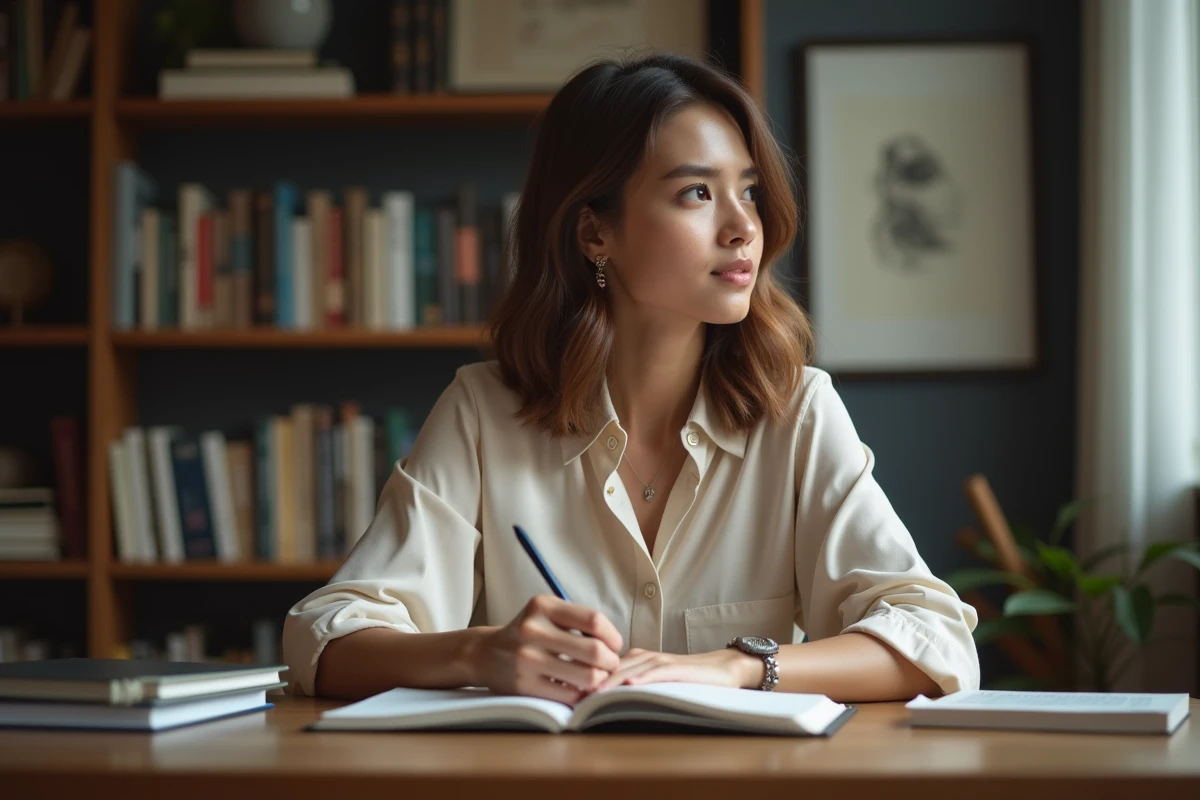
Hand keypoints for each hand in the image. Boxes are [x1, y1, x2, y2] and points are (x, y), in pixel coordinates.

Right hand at [468, 595, 623, 704]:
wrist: (485, 654)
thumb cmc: (527, 633)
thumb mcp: (546, 613)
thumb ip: (578, 620)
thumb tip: (615, 645)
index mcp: (543, 606)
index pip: (594, 620)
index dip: (612, 635)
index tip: (614, 644)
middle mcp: (533, 630)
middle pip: (595, 651)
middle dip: (611, 662)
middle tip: (610, 665)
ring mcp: (527, 659)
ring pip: (587, 677)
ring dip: (600, 680)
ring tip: (597, 677)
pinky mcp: (525, 685)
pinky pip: (570, 694)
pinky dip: (581, 693)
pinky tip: (578, 687)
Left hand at [589, 647, 761, 692]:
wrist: (723, 668)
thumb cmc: (688, 678)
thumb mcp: (655, 680)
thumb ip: (633, 683)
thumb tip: (604, 698)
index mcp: (637, 658)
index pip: (606, 667)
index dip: (588, 678)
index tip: (569, 692)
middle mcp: (646, 656)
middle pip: (613, 667)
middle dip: (593, 680)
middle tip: (573, 695)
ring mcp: (661, 661)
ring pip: (631, 668)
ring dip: (611, 681)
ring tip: (592, 693)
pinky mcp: (678, 668)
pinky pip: (657, 672)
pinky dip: (642, 677)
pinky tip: (630, 684)